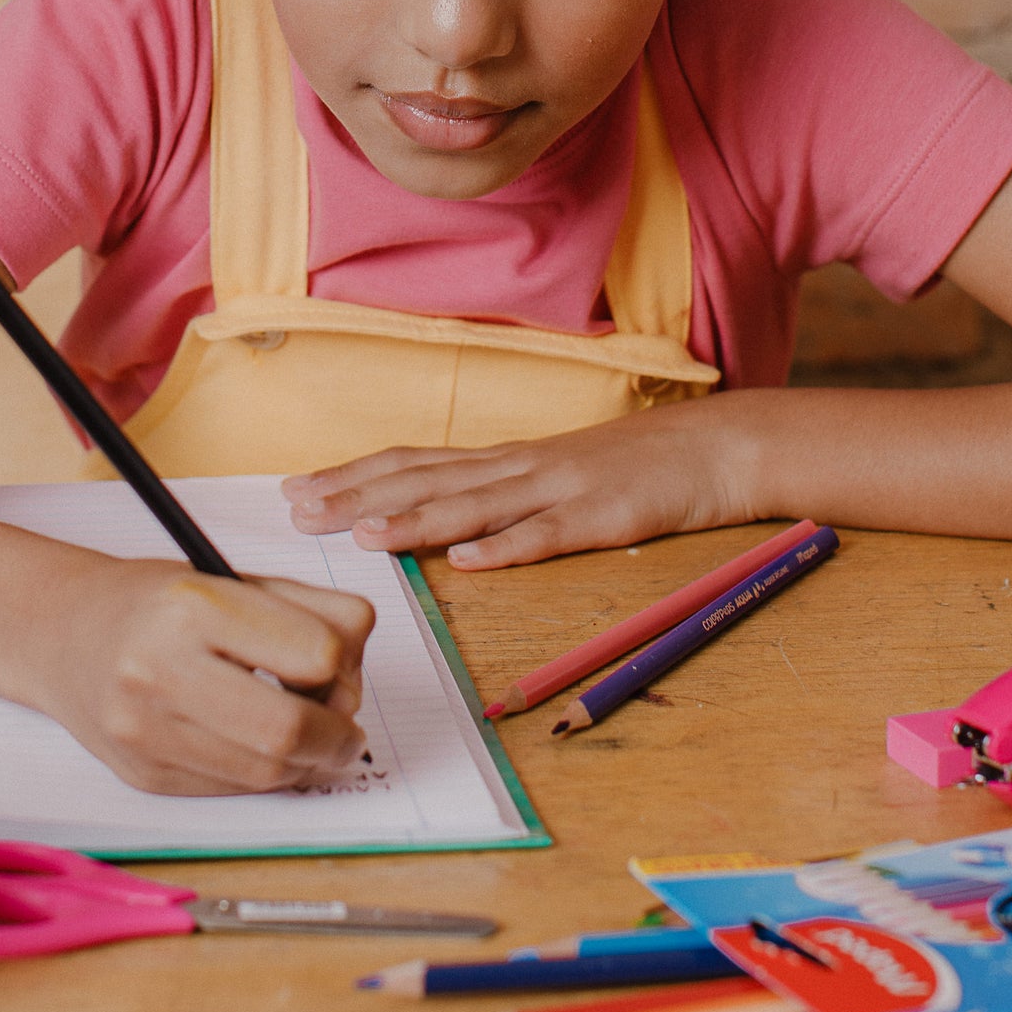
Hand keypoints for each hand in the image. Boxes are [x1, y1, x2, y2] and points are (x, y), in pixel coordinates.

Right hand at [29, 550, 374, 797]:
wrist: (62, 634)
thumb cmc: (161, 601)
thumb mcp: (235, 579)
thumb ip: (309, 613)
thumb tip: (355, 678)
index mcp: (194, 603)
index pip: (315, 653)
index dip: (346, 666)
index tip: (343, 668)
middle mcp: (160, 668)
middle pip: (290, 729)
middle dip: (337, 735)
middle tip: (345, 728)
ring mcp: (146, 730)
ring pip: (268, 773)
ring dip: (308, 762)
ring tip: (305, 733)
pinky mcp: (143, 776)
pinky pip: (234, 790)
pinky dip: (265, 774)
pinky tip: (257, 745)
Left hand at [282, 406, 748, 569]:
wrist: (713, 449)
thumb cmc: (633, 468)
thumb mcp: (554, 476)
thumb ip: (501, 495)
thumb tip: (444, 528)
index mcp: (504, 461)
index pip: (413, 464)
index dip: (353, 476)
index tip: (298, 489)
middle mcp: (518, 467)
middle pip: (426, 480)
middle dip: (357, 495)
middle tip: (298, 511)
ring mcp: (558, 489)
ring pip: (475, 505)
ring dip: (416, 521)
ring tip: (365, 536)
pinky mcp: (600, 517)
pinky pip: (548, 535)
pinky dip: (508, 548)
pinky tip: (471, 562)